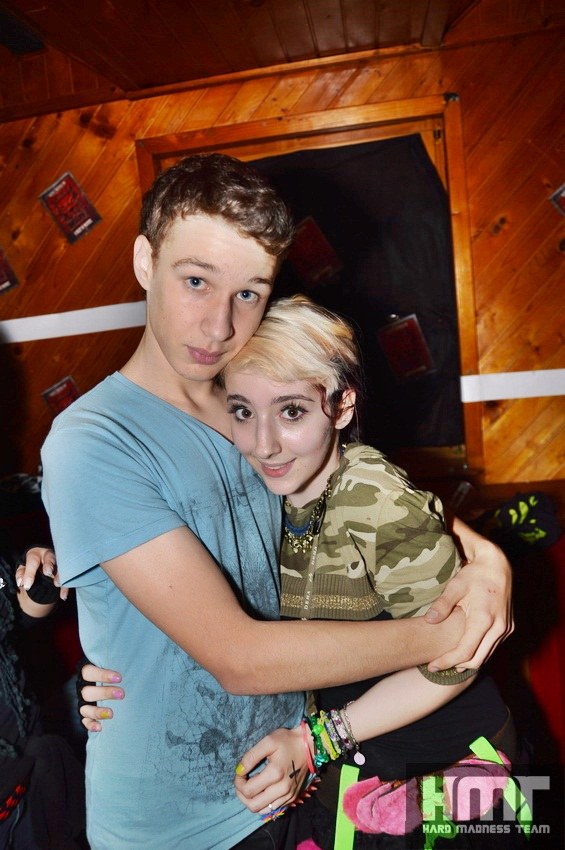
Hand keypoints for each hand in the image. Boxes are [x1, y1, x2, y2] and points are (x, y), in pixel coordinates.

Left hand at [16, 546, 67, 600]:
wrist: (40, 565)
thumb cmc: (30, 566)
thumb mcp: (23, 568)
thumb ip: (21, 574)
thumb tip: (21, 583)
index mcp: (36, 554)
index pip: (32, 561)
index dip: (30, 573)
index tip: (27, 586)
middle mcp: (48, 556)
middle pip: (49, 558)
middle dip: (49, 564)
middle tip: (48, 573)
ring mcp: (58, 562)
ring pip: (60, 567)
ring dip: (60, 575)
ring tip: (57, 584)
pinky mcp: (64, 570)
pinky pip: (66, 577)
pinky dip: (65, 587)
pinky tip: (63, 596)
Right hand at [78, 663, 123, 731]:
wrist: (113, 690)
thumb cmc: (116, 675)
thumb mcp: (115, 667)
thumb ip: (120, 663)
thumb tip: (138, 659)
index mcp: (88, 675)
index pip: (88, 672)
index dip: (102, 675)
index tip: (119, 678)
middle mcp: (83, 689)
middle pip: (87, 692)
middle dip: (105, 693)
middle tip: (121, 694)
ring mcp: (83, 704)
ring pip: (85, 709)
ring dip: (98, 712)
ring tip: (111, 714)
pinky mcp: (85, 717)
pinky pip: (84, 722)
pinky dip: (91, 725)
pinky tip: (100, 727)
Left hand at [234, 726, 309, 814]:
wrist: (309, 746)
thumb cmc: (288, 741)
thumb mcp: (268, 742)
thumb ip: (251, 756)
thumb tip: (239, 771)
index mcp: (275, 774)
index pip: (248, 790)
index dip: (238, 782)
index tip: (239, 772)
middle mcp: (282, 789)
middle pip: (253, 806)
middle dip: (242, 795)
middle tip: (242, 782)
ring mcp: (288, 796)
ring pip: (262, 811)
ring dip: (252, 801)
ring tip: (251, 786)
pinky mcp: (292, 798)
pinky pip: (273, 809)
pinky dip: (264, 803)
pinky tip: (262, 790)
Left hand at [425, 519, 513, 670]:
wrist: (497, 564)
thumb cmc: (474, 574)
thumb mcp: (455, 586)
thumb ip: (442, 604)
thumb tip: (428, 621)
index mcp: (484, 620)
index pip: (464, 652)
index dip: (447, 661)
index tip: (432, 665)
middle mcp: (498, 628)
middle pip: (477, 659)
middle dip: (456, 666)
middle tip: (436, 666)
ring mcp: (506, 628)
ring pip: (486, 655)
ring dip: (468, 661)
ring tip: (447, 661)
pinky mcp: (509, 626)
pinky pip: (493, 646)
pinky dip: (479, 652)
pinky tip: (465, 651)